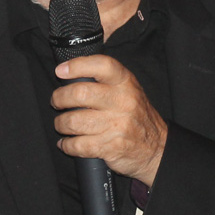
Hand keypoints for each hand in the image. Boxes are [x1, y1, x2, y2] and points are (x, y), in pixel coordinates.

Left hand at [51, 55, 167, 185]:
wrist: (157, 148)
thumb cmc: (135, 116)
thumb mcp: (128, 90)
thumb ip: (104, 80)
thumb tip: (68, 74)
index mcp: (126, 83)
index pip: (102, 65)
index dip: (77, 65)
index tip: (60, 71)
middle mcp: (123, 101)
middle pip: (79, 93)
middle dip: (59, 98)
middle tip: (57, 102)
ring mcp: (117, 125)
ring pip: (74, 121)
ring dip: (61, 124)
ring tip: (62, 124)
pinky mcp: (111, 147)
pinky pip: (78, 145)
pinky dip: (67, 145)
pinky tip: (67, 143)